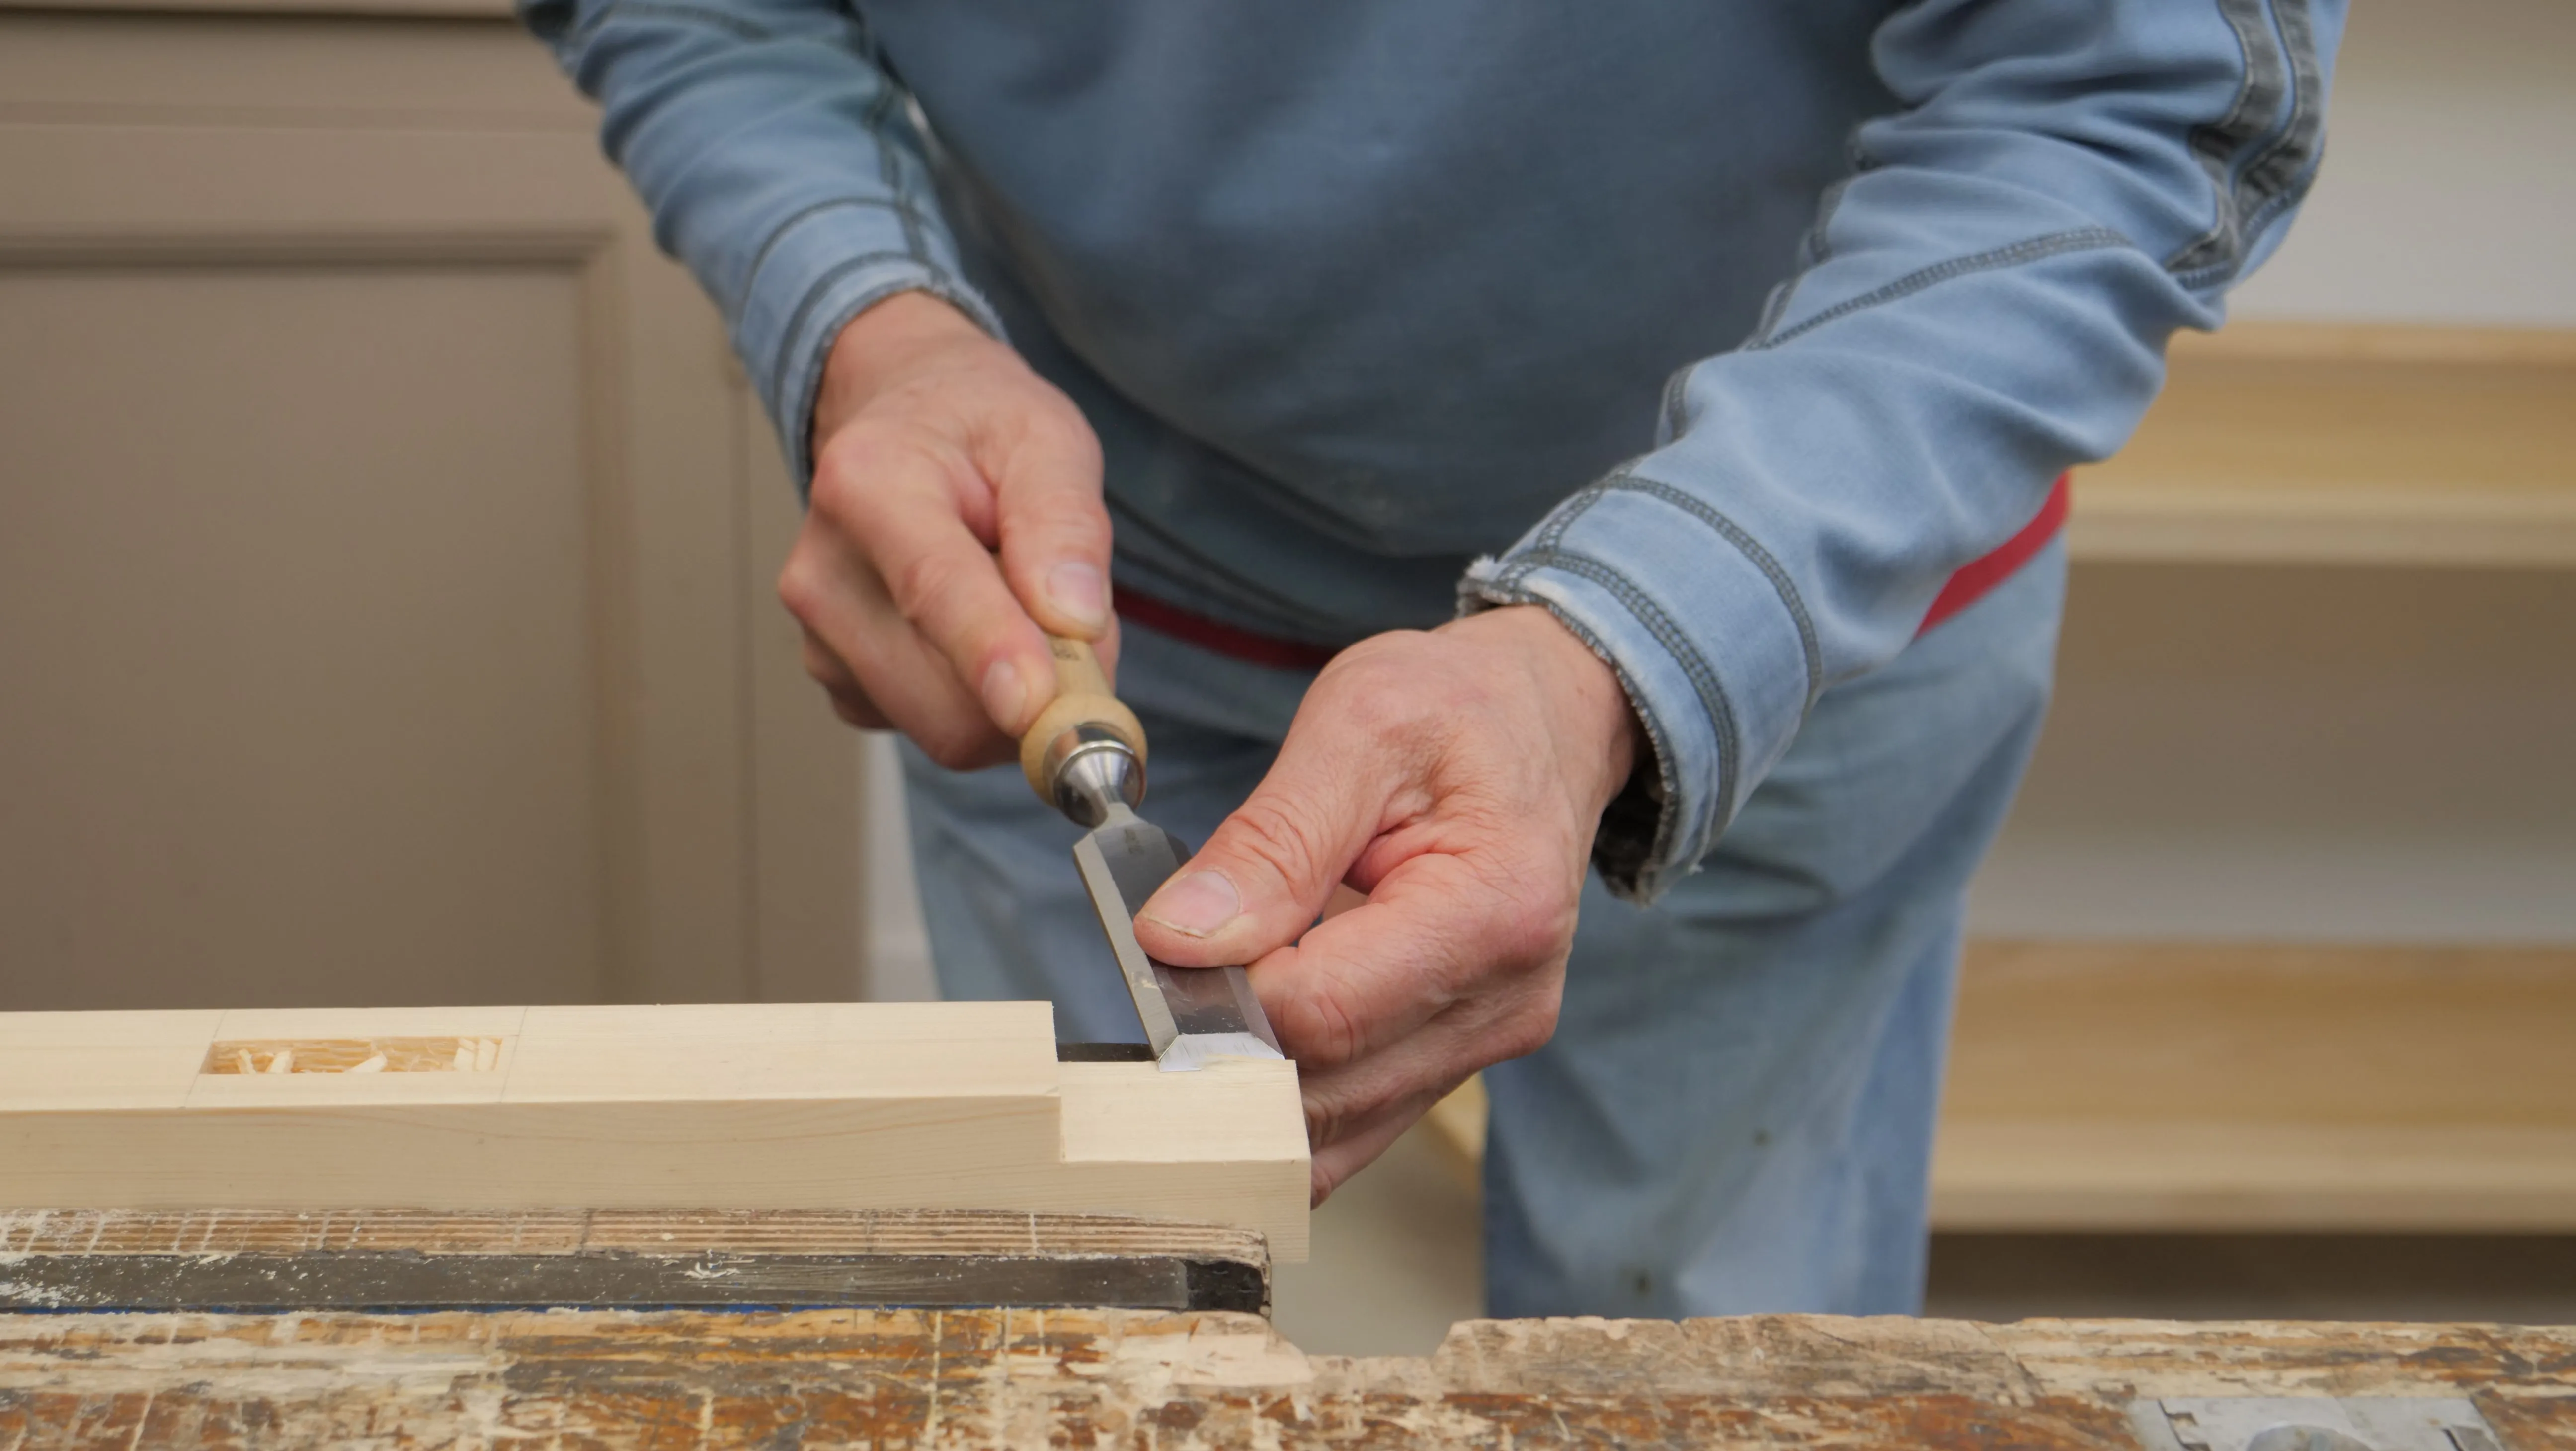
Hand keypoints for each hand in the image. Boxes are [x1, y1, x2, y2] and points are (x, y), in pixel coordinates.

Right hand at [780, 292, 1114, 766]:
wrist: (907, 429)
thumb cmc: (980, 430)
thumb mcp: (1046, 437)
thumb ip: (1065, 520)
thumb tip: (1075, 618)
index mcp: (868, 484)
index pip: (934, 588)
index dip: (989, 653)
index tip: (1034, 705)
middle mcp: (824, 572)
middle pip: (943, 696)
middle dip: (1042, 690)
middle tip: (1086, 628)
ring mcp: (822, 639)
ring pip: (949, 728)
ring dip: (1018, 695)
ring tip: (1021, 605)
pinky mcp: (841, 684)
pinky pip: (938, 731)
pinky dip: (985, 703)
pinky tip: (983, 632)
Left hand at [1132, 605, 1642, 1202]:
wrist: (1542, 719)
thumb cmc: (1457, 707)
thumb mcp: (1358, 727)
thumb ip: (1269, 839)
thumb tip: (1175, 938)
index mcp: (1494, 914)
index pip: (1321, 1013)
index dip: (1220, 993)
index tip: (1163, 939)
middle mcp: (1504, 1003)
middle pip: (1321, 1089)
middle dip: (1222, 1047)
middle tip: (1165, 972)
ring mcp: (1484, 1042)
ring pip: (1329, 1128)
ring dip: (1244, 1083)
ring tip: (1198, 999)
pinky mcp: (1456, 1057)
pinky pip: (1351, 1119)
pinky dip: (1281, 1095)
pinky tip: (1242, 1036)